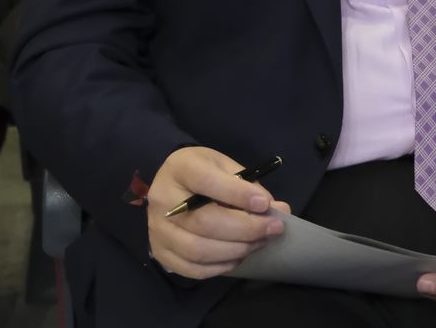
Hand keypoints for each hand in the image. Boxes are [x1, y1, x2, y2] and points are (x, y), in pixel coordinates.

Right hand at [145, 146, 289, 279]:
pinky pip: (191, 268)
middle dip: (245, 229)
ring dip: (235, 250)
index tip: (264, 204)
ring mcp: (157, 229)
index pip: (206, 182)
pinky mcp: (160, 252)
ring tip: (260, 242)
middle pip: (203, 222)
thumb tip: (278, 210)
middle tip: (274, 228)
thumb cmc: (203, 171)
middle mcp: (162, 199)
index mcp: (181, 168)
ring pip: (197, 249)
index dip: (237, 195)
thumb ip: (249, 185)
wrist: (171, 182)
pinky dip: (219, 267)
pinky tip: (238, 257)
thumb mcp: (225, 166)